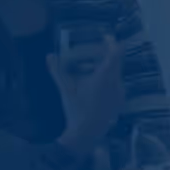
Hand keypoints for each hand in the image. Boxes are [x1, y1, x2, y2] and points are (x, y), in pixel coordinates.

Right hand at [48, 35, 123, 152]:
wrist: (86, 133)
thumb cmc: (76, 109)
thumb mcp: (65, 89)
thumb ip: (57, 71)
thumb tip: (49, 55)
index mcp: (104, 78)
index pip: (115, 55)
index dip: (112, 44)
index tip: (107, 36)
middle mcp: (116, 83)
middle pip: (116, 62)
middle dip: (106, 54)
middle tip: (95, 49)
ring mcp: (120, 92)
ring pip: (116, 73)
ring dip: (106, 67)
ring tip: (90, 68)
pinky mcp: (120, 99)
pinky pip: (116, 83)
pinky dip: (108, 79)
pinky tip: (95, 84)